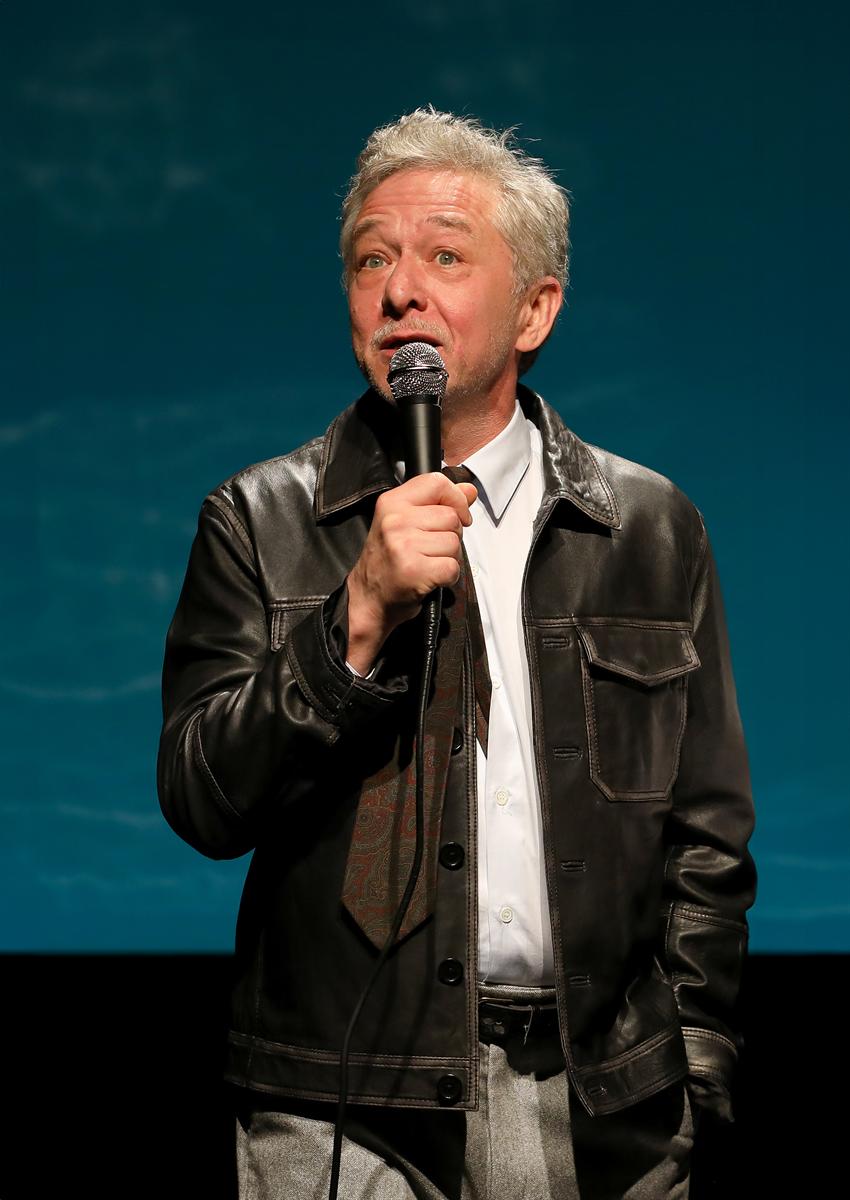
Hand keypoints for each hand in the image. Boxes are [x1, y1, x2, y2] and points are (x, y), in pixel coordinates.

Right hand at [345, 472, 477, 673]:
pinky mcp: (414, 570)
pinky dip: (448, 577)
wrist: (368, 599)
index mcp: (391, 502)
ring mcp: (403, 546)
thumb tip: (469, 490)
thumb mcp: (406, 523)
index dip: (455, 498)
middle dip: (451, 535)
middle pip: (451, 517)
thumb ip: (439, 503)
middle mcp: (395, 521)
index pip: (436, 482)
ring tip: (427, 563)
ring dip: (449, 557)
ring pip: (454, 542)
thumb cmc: (388, 562)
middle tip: (429, 549)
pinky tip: (430, 578)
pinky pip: (452, 567)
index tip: (458, 515)